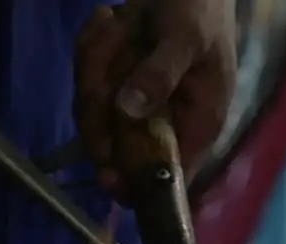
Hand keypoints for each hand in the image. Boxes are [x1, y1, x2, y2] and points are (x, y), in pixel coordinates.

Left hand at [75, 0, 237, 197]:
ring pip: (92, 107)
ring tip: (120, 20)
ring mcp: (135, 107)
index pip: (166, 178)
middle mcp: (164, 124)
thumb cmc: (200, 8)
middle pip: (113, 143)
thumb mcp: (186, 37)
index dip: (134, 184)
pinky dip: (93, 45)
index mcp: (196, 125)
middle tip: (116, 36)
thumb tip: (131, 111)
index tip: (106, 175)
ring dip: (99, 58)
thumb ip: (161, 73)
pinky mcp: (115, 87)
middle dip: (102, 94)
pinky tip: (113, 20)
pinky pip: (85, 79)